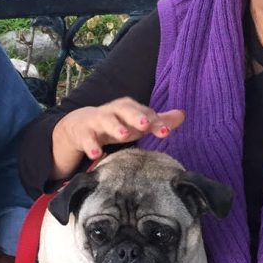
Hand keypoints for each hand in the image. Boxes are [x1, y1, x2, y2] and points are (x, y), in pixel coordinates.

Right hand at [52, 97, 185, 177]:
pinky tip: (96, 155)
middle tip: (145, 125)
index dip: (155, 121)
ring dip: (115, 127)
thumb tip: (182, 114)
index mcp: (128, 108)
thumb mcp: (136, 123)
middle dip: (135, 116)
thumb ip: (158, 121)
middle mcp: (114, 111)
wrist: (80, 126)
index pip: (145, 113)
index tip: (165, 131)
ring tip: (124, 135)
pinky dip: (91, 146)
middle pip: (126, 110)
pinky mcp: (83, 133)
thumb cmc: (116, 125)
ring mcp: (97, 121)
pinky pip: (87, 139)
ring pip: (106, 121)